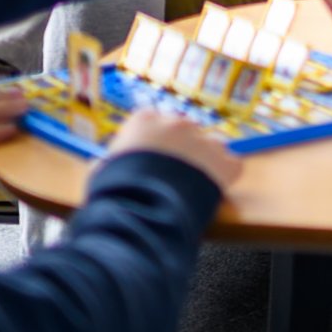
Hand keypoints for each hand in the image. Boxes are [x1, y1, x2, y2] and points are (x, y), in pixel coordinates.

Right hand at [102, 109, 240, 191]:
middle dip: (180, 150)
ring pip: (210, 145)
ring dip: (204, 160)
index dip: (153, 143)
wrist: (144, 211)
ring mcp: (204, 140)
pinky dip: (224, 176)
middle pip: (184, 132)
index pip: (153, 123)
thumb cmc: (116, 192)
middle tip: (172, 176)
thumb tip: (105, 165)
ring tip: (191, 186)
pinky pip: (230, 165)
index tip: (150, 160)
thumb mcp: (101, 173)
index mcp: (145, 120)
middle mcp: (177, 123)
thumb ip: (110, 162)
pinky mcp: (226, 162)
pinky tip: (210, 191)